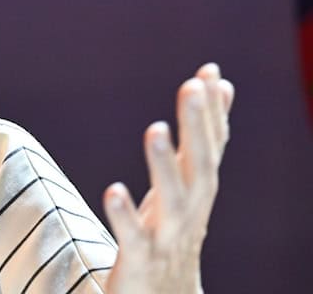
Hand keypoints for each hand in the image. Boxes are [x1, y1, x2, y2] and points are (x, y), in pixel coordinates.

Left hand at [103, 63, 233, 293]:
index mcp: (199, 188)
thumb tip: (219, 82)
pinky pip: (134, 236)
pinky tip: (113, 190)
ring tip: (154, 128)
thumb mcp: (190, 179)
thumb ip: (202, 135)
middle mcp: (190, 209)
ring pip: (172, 199)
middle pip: (199, 165)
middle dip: (197, 126)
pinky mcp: (141, 258)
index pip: (211, 145)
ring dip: (164, 163)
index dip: (211, 111)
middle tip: (192, 86)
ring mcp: (168, 235)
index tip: (208, 73)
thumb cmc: (174, 228)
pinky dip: (125, 214)